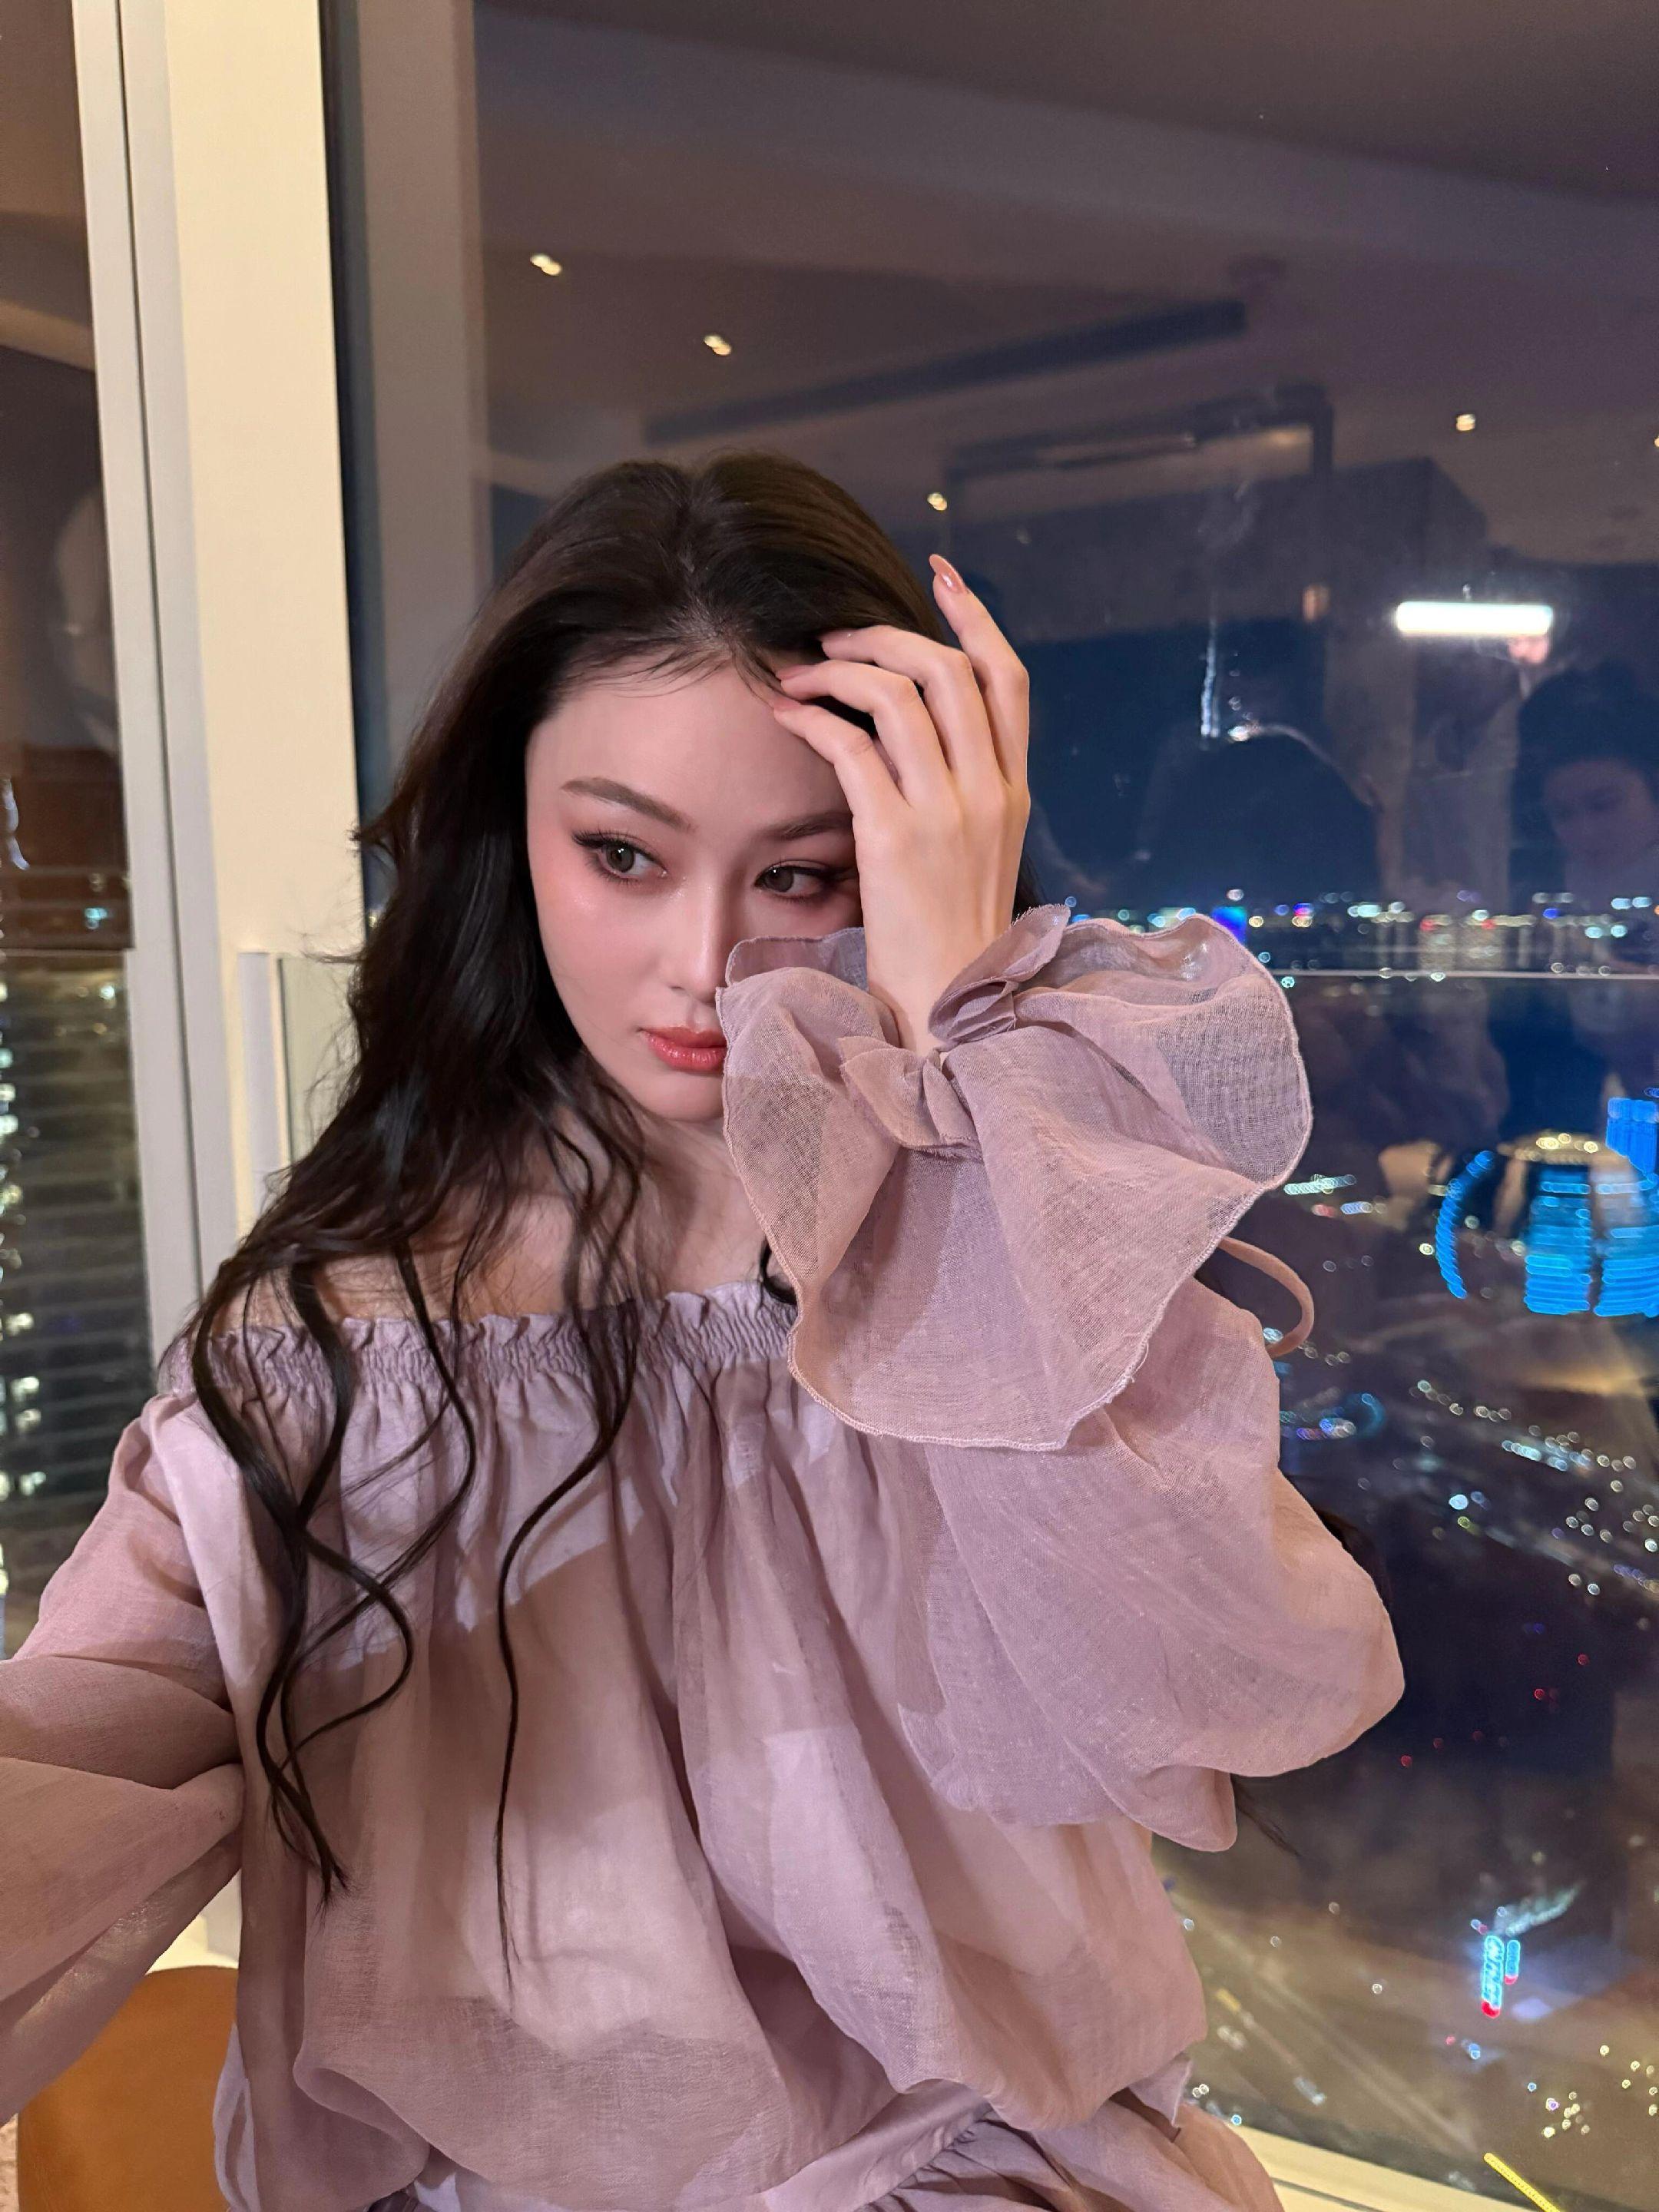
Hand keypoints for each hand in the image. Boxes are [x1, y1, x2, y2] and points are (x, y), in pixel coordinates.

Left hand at [769, 556, 1030, 1053]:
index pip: (1008, 679)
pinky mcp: (897, 841)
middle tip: (834, 640)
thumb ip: (960, 797)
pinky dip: (814, 718)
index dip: (975, 619)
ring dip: (840, 669)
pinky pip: (853, 747)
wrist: (951, 1017)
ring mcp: (948, 816)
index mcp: (1013, 794)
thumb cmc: (949, 947)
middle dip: (886, 637)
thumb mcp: (976, 860)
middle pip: (952, 670)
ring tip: (797, 675)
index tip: (941, 577)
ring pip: (903, 695)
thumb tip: (916, 742)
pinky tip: (785, 718)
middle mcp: (990, 794)